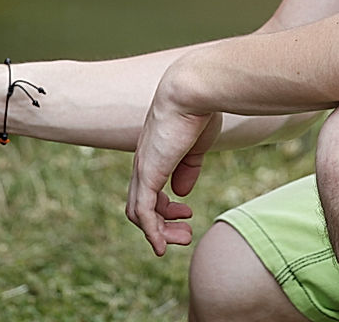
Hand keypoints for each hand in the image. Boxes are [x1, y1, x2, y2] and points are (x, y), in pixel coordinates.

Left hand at [125, 77, 221, 255]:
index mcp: (155, 153)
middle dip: (163, 225)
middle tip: (185, 237)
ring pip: (138, 213)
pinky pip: (142, 212)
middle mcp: (143, 162)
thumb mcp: (196, 145)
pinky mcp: (148, 173)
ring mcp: (143, 168)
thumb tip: (181, 193)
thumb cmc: (200, 109)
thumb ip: (187, 168)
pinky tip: (162, 246)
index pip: (148, 188)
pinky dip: (151, 232)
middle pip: (140, 205)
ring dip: (159, 232)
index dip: (166, 207)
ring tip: (182, 240)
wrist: (192, 90)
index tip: (188, 211)